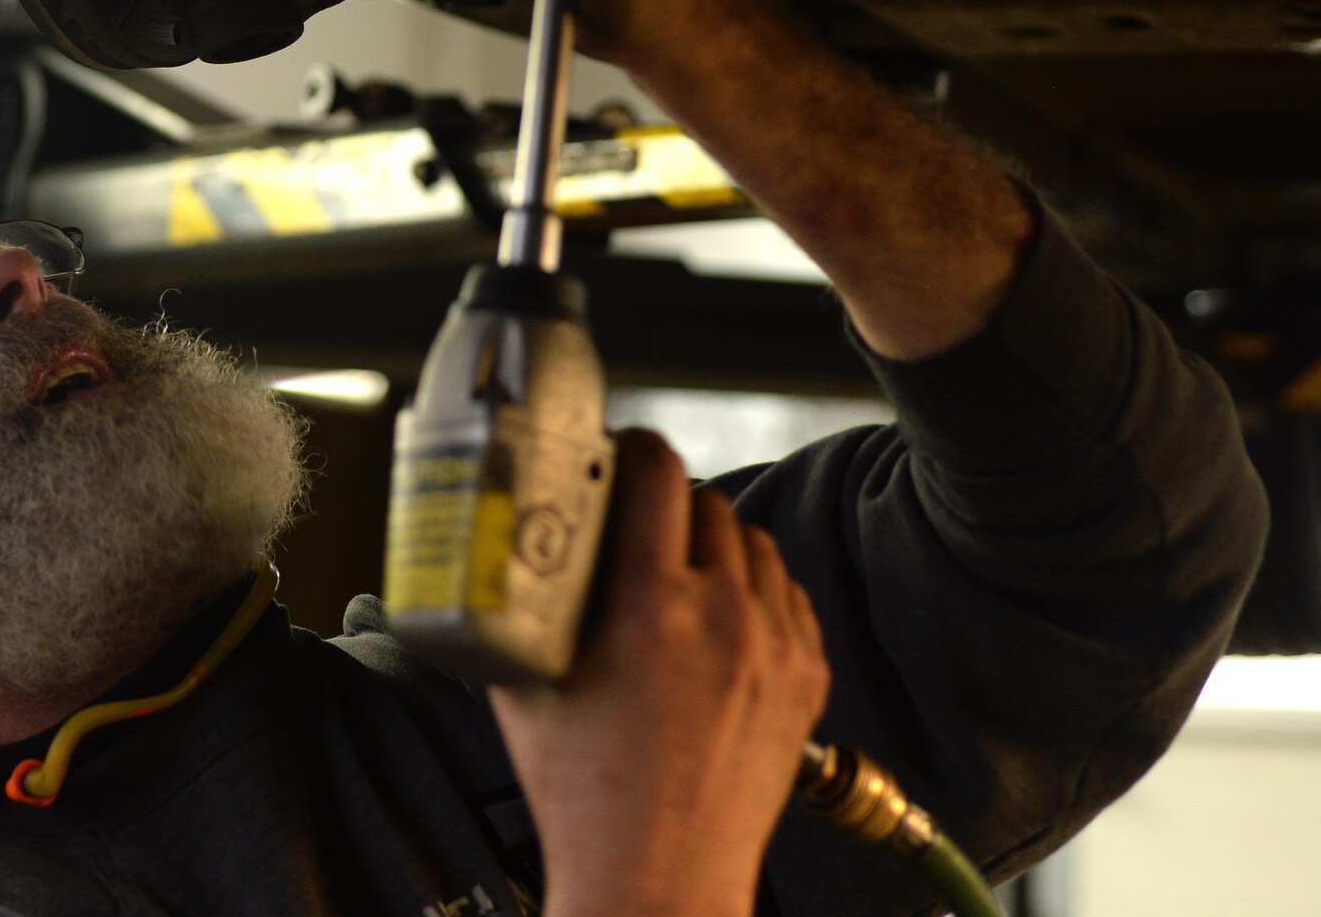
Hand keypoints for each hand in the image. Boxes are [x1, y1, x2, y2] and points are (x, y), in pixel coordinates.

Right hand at [488, 429, 830, 916]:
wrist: (658, 880)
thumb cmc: (585, 798)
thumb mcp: (526, 684)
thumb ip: (524, 603)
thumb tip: (513, 544)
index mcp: (649, 608)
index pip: (656, 472)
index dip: (633, 447)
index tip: (620, 450)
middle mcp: (723, 618)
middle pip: (708, 500)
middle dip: (668, 503)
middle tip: (636, 523)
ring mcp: (774, 649)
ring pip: (756, 543)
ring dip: (717, 543)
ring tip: (679, 572)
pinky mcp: (807, 680)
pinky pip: (790, 594)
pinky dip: (757, 590)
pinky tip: (722, 615)